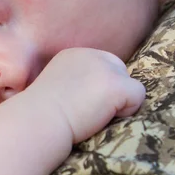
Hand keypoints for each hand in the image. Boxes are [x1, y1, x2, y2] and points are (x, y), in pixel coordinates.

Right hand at [24, 48, 144, 143]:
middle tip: (87, 109)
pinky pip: (138, 97)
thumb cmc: (40, 113)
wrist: (37, 120)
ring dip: (116, 103)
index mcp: (73, 54)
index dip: (97, 86)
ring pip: (129, 85)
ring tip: (92, 113)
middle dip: (109, 92)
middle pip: (119, 72)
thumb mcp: (55, 86)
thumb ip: (75, 80)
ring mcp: (105, 68)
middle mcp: (90, 55)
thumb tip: (93, 91)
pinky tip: (101, 116)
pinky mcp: (116, 84)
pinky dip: (125, 111)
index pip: (103, 65)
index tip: (79, 102)